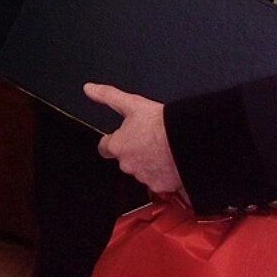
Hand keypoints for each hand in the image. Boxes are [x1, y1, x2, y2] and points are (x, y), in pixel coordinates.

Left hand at [84, 82, 185, 197]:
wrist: (187, 139)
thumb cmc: (161, 123)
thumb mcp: (132, 103)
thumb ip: (108, 96)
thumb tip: (90, 89)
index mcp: (118, 146)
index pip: (105, 147)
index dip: (111, 142)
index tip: (121, 138)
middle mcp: (128, 165)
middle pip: (126, 160)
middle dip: (135, 152)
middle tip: (149, 141)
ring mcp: (144, 177)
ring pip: (143, 171)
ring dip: (149, 163)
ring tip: (162, 150)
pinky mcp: (161, 186)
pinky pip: (159, 183)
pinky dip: (164, 175)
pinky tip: (171, 164)